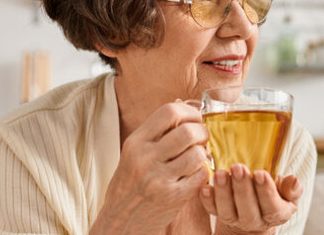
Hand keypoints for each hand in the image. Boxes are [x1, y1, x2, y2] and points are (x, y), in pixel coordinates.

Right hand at [91, 101, 210, 234]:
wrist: (119, 220)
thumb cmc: (130, 184)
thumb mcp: (133, 153)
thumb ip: (156, 132)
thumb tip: (184, 103)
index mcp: (135, 142)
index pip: (169, 112)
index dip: (190, 112)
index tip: (195, 119)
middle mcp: (145, 158)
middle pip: (188, 131)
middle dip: (203, 132)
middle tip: (203, 139)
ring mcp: (158, 178)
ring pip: (198, 154)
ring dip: (204, 154)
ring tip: (198, 158)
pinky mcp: (172, 197)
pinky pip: (201, 176)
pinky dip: (203, 173)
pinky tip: (195, 175)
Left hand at [199, 164, 303, 234]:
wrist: (255, 210)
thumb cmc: (274, 195)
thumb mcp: (288, 193)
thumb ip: (292, 188)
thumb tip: (293, 180)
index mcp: (276, 214)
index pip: (272, 206)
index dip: (266, 191)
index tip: (261, 174)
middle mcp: (254, 220)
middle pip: (248, 209)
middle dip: (242, 188)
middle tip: (239, 168)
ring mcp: (235, 219)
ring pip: (227, 210)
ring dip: (223, 191)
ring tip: (221, 173)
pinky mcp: (219, 214)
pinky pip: (211, 210)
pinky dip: (207, 199)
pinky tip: (205, 187)